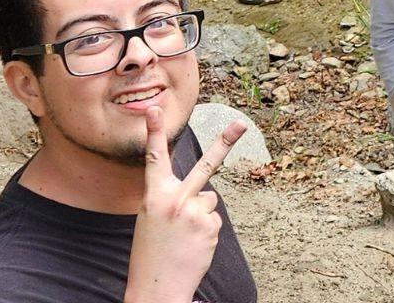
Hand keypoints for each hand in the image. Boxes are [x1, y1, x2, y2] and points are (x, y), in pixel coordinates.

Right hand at [125, 106, 244, 302]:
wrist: (156, 287)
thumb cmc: (152, 250)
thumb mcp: (151, 218)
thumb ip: (172, 198)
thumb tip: (206, 192)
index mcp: (153, 197)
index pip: (154, 159)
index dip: (154, 133)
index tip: (154, 109)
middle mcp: (175, 200)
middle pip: (205, 165)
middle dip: (225, 142)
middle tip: (242, 123)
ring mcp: (196, 213)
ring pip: (209, 198)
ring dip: (200, 213)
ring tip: (184, 234)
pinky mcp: (211, 226)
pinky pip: (214, 218)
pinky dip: (205, 229)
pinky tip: (192, 243)